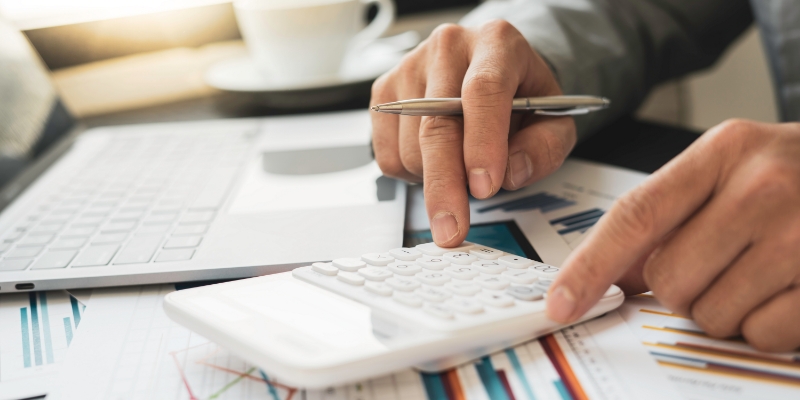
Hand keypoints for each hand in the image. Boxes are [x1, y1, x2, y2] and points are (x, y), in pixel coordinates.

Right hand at [370, 20, 575, 245]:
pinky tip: (436, 162)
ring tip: (462, 168)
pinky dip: (413, 177)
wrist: (492, 73)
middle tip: (453, 229)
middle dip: (446, 185)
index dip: (482, 142)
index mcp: (497, 43)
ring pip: (411, 148)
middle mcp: (448, 47)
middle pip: (436, 124)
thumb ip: (545, 147)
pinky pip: (388, 156)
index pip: (483, 90)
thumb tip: (510, 173)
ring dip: (435, 180)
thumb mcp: (556, 120)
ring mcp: (409, 68)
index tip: (485, 188)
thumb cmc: (522, 97)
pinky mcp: (383, 94)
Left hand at [547, 119, 799, 350]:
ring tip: (760, 269)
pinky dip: (765, 325)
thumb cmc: (794, 178)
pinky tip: (787, 289)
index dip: (590, 265)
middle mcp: (763, 186)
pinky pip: (761, 335)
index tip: (560, 302)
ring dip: (724, 306)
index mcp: (725, 151)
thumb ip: (669, 217)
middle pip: (668, 279)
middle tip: (722, 260)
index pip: (635, 216)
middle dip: (683, 285)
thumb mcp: (731, 172)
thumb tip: (611, 278)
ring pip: (711, 313)